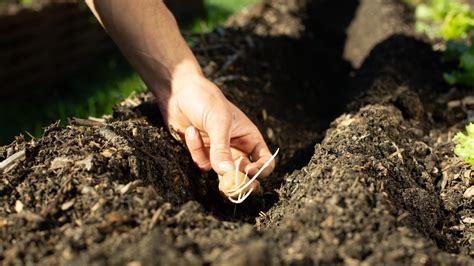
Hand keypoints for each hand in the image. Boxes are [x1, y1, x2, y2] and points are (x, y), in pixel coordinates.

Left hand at [155, 72, 275, 179]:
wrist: (179, 92)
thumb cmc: (205, 100)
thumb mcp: (217, 122)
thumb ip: (221, 148)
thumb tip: (227, 173)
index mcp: (250, 138)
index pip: (265, 161)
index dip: (261, 171)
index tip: (249, 173)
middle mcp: (238, 148)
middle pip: (246, 175)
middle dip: (240, 182)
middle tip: (232, 188)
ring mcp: (220, 153)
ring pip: (223, 174)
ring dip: (208, 158)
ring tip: (194, 132)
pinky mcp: (204, 155)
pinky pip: (203, 165)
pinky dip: (195, 150)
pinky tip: (189, 131)